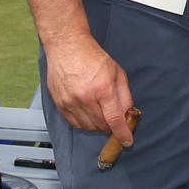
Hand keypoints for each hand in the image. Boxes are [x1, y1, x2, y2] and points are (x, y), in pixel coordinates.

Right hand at [44, 29, 135, 145]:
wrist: (67, 46)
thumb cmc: (92, 56)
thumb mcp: (117, 72)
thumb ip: (124, 95)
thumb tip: (128, 113)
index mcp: (102, 88)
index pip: (114, 119)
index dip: (122, 133)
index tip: (127, 141)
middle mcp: (85, 97)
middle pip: (101, 125)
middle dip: (110, 126)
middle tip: (113, 119)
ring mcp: (70, 102)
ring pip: (87, 127)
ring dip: (97, 125)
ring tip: (100, 112)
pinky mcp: (60, 104)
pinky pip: (74, 123)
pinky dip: (84, 123)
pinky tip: (88, 112)